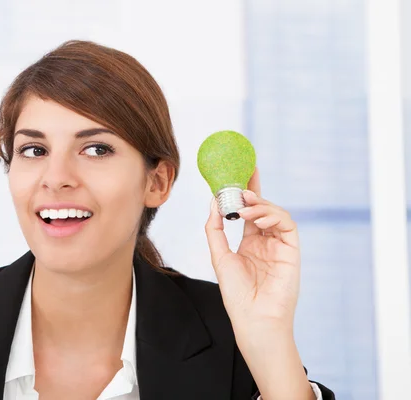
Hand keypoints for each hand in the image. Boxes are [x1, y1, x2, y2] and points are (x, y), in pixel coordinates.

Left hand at [205, 168, 300, 335]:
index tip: (242, 171)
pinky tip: (255, 219)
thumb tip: (213, 202)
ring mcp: (280, 245)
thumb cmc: (236, 293)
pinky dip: (272, 216)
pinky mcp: (292, 250)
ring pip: (276, 213)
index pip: (249, 210)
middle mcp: (266, 241)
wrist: (253, 318)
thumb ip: (215, 229)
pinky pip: (287, 224)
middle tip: (241, 181)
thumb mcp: (219, 256)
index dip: (247, 190)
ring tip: (243, 206)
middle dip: (253, 190)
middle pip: (263, 207)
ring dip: (259, 205)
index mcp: (250, 242)